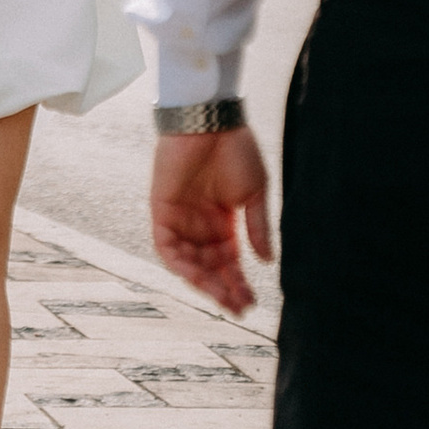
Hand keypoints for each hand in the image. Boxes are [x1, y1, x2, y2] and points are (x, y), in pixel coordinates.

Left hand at [150, 127, 274, 315]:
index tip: (251, 303)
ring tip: (222, 296)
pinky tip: (197, 276)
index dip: (239, 283)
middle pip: (210, 269)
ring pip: (189, 264)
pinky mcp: (162, 212)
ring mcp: (181, 221)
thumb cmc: (235, 149)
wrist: (211, 120)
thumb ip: (257, 228)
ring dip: (204, 282)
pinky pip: (167, 247)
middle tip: (238, 307)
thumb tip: (266, 261)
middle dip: (223, 289)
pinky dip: (179, 263)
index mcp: (224, 223)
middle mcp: (201, 227)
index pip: (230, 263)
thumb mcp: (254, 193)